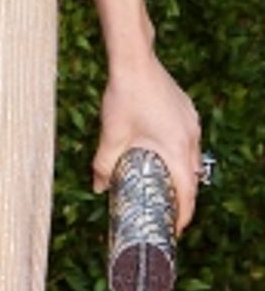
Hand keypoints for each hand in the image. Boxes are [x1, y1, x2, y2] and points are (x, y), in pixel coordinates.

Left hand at [92, 55, 202, 232]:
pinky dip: (178, 152)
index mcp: (177, 149)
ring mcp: (191, 122)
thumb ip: (104, 165)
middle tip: (164, 210)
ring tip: (161, 184)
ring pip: (191, 158)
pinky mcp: (187, 111)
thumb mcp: (111, 135)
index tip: (174, 230)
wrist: (134, 59)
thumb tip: (98, 187)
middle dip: (181, 196)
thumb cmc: (123, 96)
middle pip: (192, 177)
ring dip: (180, 172)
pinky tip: (160, 151)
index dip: (183, 215)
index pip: (187, 193)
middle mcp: (190, 137)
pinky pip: (187, 140)